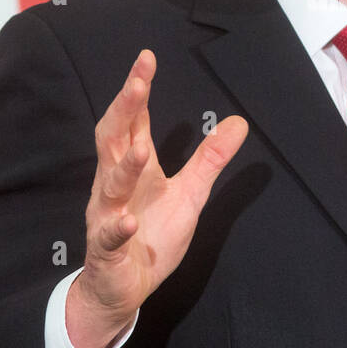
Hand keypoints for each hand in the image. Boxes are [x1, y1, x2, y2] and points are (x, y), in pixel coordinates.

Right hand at [67, 50, 247, 347]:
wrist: (120, 288)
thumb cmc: (149, 235)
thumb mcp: (190, 194)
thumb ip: (210, 159)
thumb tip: (239, 121)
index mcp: (133, 167)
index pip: (132, 121)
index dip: (137, 90)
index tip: (146, 59)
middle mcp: (114, 184)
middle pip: (113, 139)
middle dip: (124, 110)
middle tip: (138, 82)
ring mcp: (107, 215)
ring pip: (111, 186)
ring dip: (125, 167)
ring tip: (139, 149)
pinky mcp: (107, 249)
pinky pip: (109, 236)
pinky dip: (118, 228)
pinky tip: (128, 221)